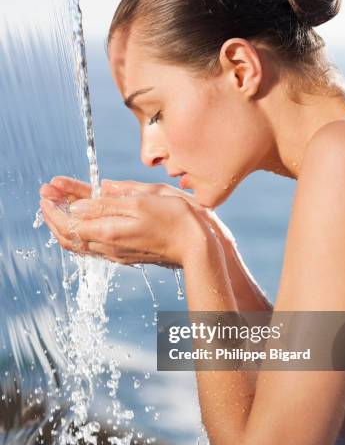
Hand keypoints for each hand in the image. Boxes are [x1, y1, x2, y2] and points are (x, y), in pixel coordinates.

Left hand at [39, 176, 208, 266]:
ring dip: (64, 221)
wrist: (197, 245)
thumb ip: (107, 204)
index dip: (53, 207)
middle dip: (53, 214)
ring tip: (59, 202)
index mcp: (109, 232)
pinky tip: (82, 218)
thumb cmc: (175, 219)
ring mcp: (116, 253)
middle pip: (68, 235)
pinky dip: (81, 229)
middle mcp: (108, 247)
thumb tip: (77, 207)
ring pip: (79, 241)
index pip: (67, 223)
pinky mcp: (125, 253)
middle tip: (46, 193)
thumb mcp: (141, 201)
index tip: (46, 191)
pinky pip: (93, 244)